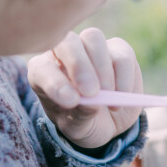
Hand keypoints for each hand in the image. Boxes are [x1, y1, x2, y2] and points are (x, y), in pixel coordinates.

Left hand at [27, 28, 142, 149]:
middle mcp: (64, 53)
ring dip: (103, 70)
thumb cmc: (82, 122)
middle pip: (68, 42)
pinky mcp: (119, 50)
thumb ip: (80, 115)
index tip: (71, 102)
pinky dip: (124, 77)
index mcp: (43, 72)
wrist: (108, 123)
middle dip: (79, 65)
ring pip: (94, 39)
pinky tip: (122, 95)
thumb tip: (93, 102)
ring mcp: (91, 47)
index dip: (54, 82)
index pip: (41, 68)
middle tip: (92, 92)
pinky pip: (122, 54)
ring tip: (109, 99)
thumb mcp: (76, 127)